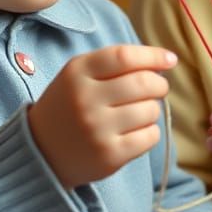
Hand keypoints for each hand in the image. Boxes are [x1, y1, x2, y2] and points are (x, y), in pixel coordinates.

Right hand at [28, 44, 175, 187]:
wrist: (41, 151)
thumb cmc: (70, 105)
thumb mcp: (79, 75)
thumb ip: (115, 63)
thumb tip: (166, 60)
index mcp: (77, 72)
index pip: (124, 56)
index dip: (153, 56)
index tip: (169, 60)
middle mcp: (85, 99)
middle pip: (143, 83)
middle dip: (159, 84)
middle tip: (157, 88)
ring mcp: (97, 129)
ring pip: (150, 110)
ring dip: (152, 109)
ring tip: (138, 112)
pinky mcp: (109, 156)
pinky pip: (150, 136)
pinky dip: (150, 132)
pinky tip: (135, 131)